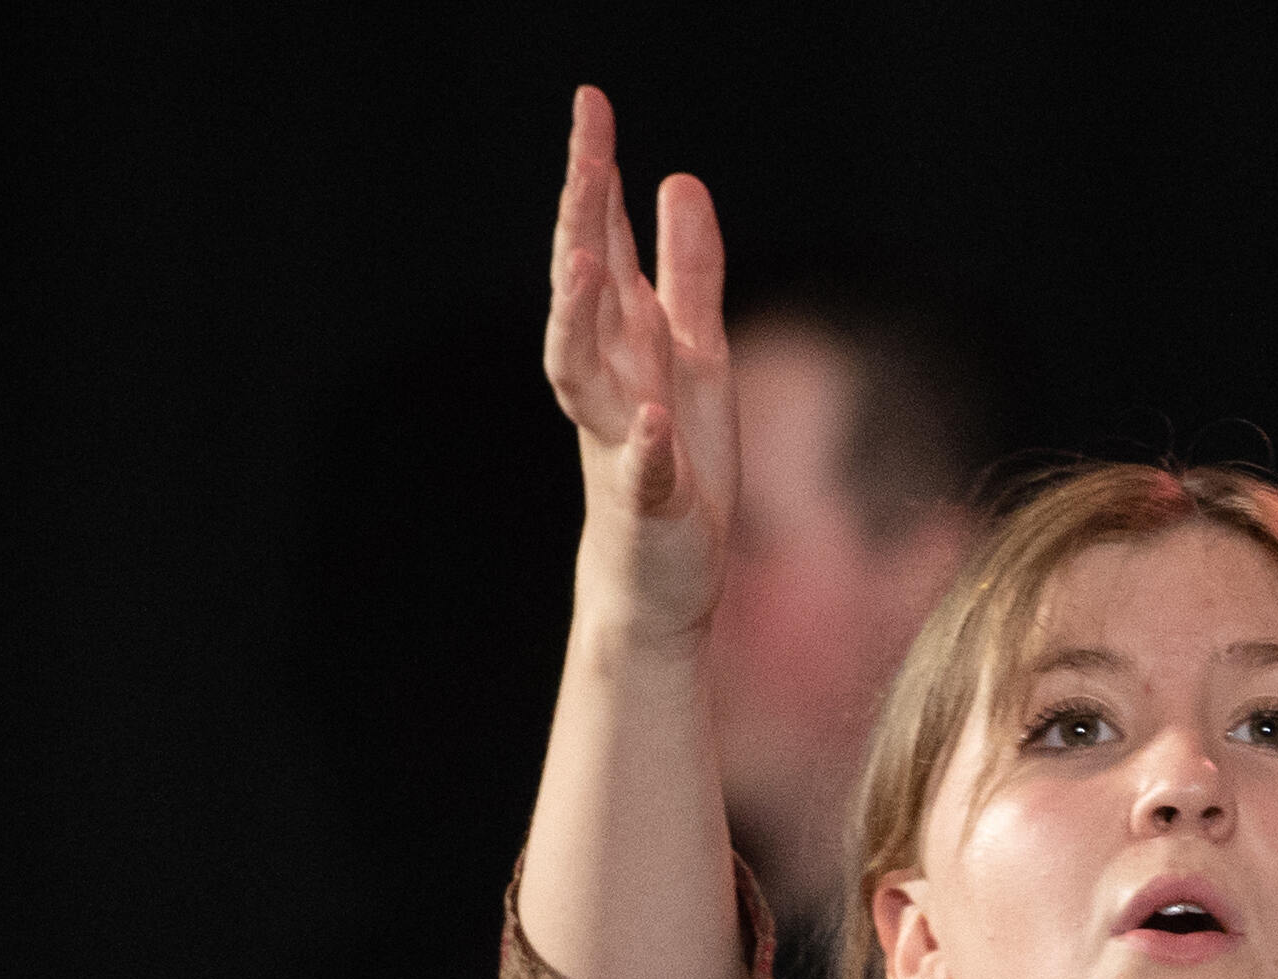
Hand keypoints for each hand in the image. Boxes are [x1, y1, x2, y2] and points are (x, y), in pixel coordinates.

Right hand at [542, 86, 732, 646]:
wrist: (656, 576)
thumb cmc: (674, 459)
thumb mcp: (696, 351)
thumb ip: (688, 270)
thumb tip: (679, 180)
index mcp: (622, 339)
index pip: (600, 243)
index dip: (595, 175)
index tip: (592, 103)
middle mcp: (607, 379)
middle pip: (582, 288)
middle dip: (582, 220)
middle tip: (586, 151)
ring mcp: (619, 439)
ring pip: (582, 370)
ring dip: (582, 318)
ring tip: (589, 263)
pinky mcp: (646, 502)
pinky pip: (642, 471)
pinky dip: (646, 447)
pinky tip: (653, 420)